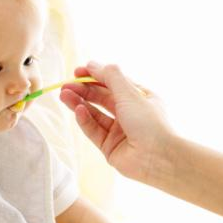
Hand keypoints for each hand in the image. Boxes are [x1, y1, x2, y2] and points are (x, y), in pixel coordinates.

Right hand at [59, 61, 171, 181]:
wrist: (158, 158)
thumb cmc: (150, 123)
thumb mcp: (130, 93)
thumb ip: (110, 77)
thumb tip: (92, 64)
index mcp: (139, 98)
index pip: (113, 83)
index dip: (95, 76)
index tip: (77, 72)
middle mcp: (129, 113)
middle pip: (101, 98)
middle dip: (82, 90)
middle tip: (65, 85)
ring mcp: (118, 130)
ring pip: (94, 113)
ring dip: (79, 103)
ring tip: (64, 95)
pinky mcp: (109, 146)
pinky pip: (94, 130)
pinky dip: (85, 120)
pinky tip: (78, 111)